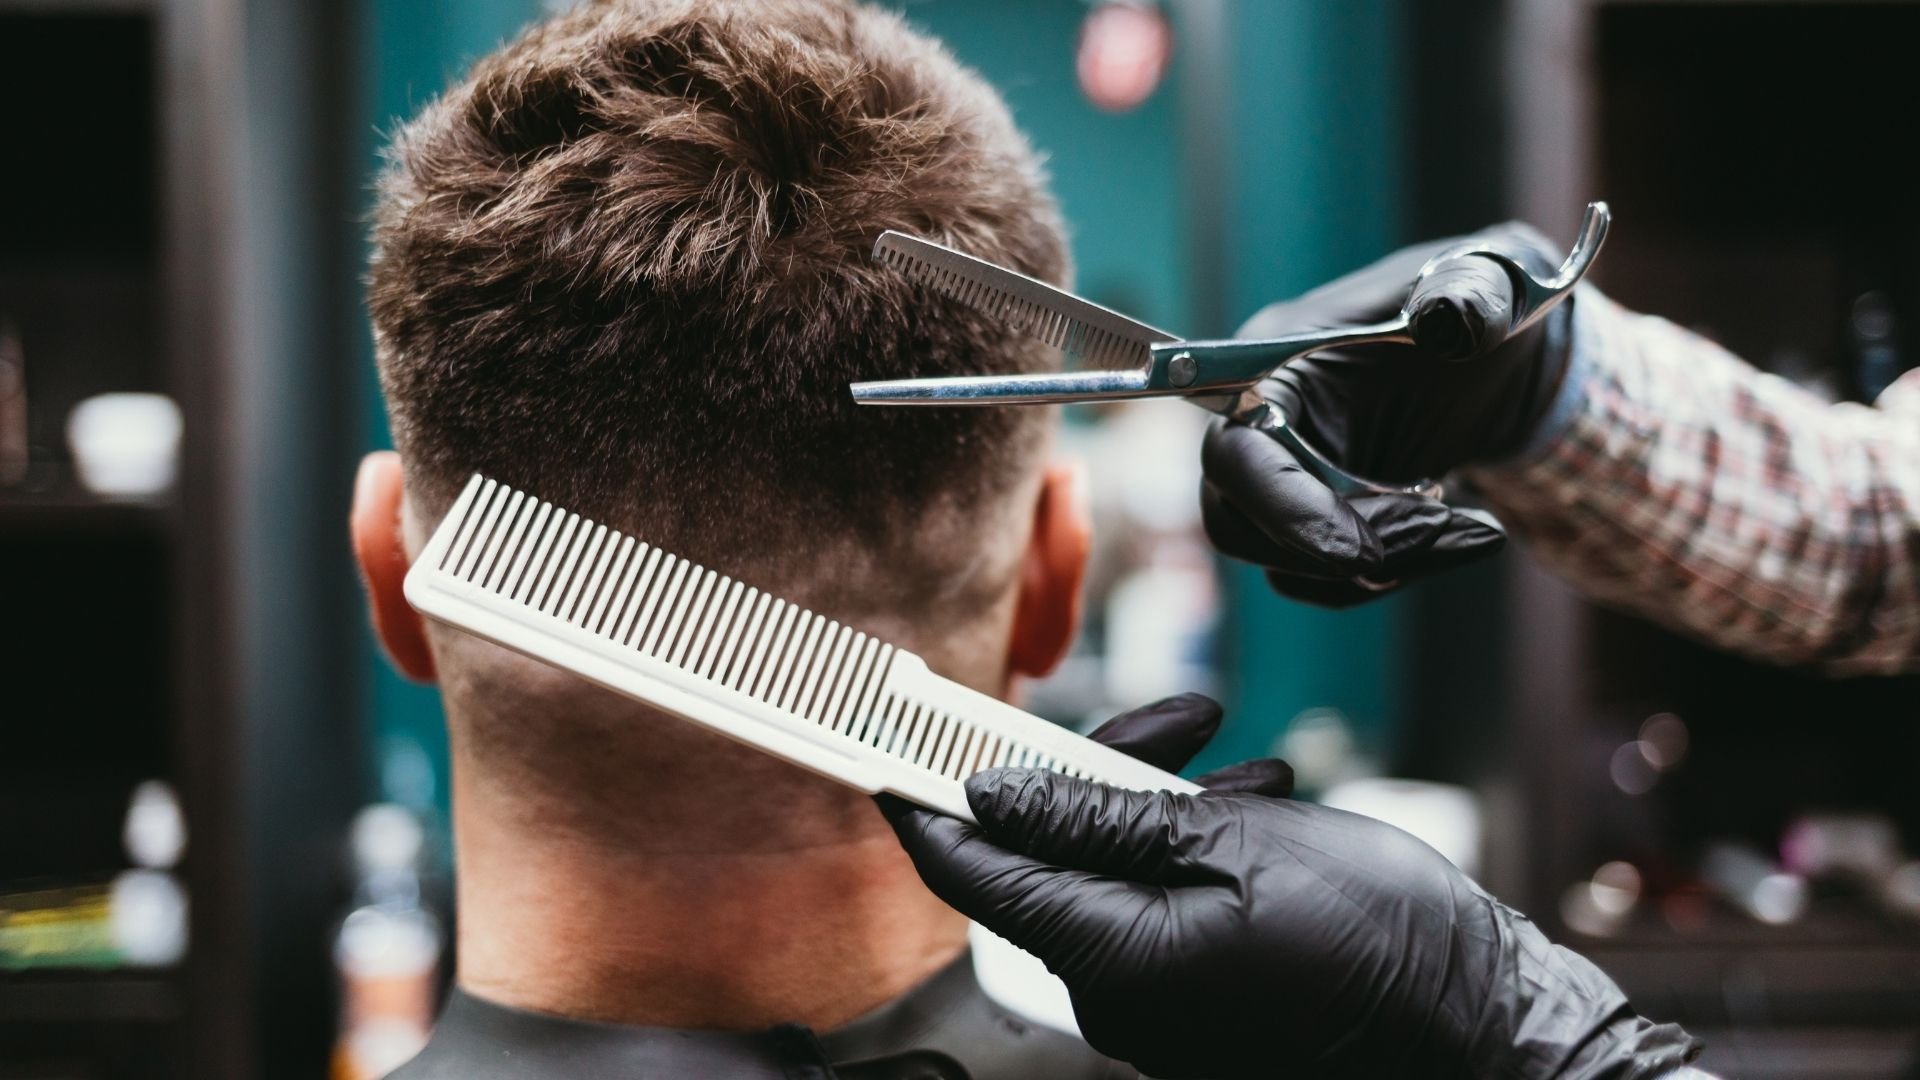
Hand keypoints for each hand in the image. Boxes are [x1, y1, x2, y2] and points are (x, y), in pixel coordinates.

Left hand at [884, 769, 1701, 1078]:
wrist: (1483, 1023)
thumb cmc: (1373, 937)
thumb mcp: (1231, 845)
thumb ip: (1096, 819)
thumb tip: (991, 790)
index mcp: (1106, 955)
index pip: (973, 870)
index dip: (924, 796)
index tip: (887, 735)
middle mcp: (1116, 986)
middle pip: (1052, 853)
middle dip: (1097, 770)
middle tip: (1177, 717)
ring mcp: (1161, 993)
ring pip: (1116, 864)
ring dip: (1162, 796)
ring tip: (1243, 758)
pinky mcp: (1202, 986)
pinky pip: (1162, 897)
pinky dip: (1196, 840)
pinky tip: (1262, 800)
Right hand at [1200, 223, 1574, 605]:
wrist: (1503, 346)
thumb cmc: (1486, 303)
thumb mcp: (1491, 286)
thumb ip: (1471, 294)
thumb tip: (1453, 319)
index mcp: (1276, 363)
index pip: (1235, 453)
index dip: (1284, 511)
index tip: (1361, 556)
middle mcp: (1261, 424)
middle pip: (1241, 524)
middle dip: (1342, 549)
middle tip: (1445, 527)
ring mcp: (1285, 476)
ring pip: (1286, 562)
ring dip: (1384, 564)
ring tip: (1474, 530)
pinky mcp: (1317, 514)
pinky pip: (1325, 577)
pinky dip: (1396, 571)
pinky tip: (1463, 536)